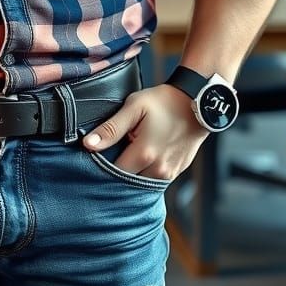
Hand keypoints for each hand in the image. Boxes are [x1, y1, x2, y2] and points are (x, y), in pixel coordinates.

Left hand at [82, 83, 208, 181]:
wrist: (198, 103)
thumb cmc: (163, 102)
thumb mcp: (133, 107)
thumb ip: (111, 128)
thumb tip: (87, 144)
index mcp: (144, 154)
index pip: (113, 174)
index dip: (101, 167)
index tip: (94, 159)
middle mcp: (158, 170)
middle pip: (127, 182)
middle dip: (116, 173)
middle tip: (111, 156)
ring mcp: (170, 174)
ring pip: (141, 183)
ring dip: (132, 173)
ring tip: (128, 154)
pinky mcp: (177, 172)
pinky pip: (155, 180)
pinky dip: (145, 172)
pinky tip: (142, 157)